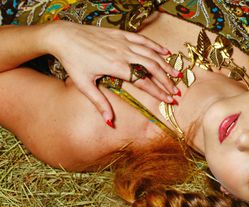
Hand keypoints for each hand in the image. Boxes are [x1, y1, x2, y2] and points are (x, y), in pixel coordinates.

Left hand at [46, 21, 180, 125]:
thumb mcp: (84, 85)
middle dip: (166, 80)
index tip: (169, 100)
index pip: (144, 81)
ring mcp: (123, 42)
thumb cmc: (73, 61)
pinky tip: (165, 52)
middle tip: (176, 91)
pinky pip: (143, 40)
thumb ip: (100, 103)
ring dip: (165, 64)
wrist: (64, 36)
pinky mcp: (121, 34)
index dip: (158, 91)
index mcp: (116, 67)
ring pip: (150, 53)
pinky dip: (156, 46)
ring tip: (176, 74)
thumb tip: (109, 122)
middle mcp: (123, 53)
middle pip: (152, 67)